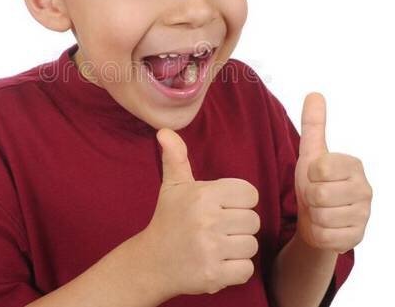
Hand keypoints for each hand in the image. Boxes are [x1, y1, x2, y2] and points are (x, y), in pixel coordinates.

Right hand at [140, 128, 259, 297]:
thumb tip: (164, 130)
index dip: (240, 201)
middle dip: (238, 225)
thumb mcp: (173, 185)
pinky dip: (236, 268)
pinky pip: (246, 269)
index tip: (223, 207)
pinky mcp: (213, 275)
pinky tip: (218, 261)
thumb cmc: (169, 218)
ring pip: (252, 245)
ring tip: (217, 244)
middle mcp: (207, 220)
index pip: (250, 194)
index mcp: (203, 195)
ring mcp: (210, 250)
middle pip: (254, 221)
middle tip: (217, 228)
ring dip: (238, 247)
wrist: (153, 261)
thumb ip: (176, 156)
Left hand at [294, 92, 371, 253]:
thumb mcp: (311, 153)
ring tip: (320, 210)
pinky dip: (317, 233)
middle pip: (319, 194)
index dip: (309, 174)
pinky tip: (325, 226)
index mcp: (353, 165)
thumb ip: (313, 124)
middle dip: (309, 197)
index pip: (321, 168)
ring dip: (313, 215)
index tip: (314, 176)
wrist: (315, 218)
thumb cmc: (314, 182)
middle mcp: (365, 189)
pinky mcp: (357, 238)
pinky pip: (325, 236)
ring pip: (322, 217)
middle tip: (315, 196)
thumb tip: (314, 94)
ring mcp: (364, 216)